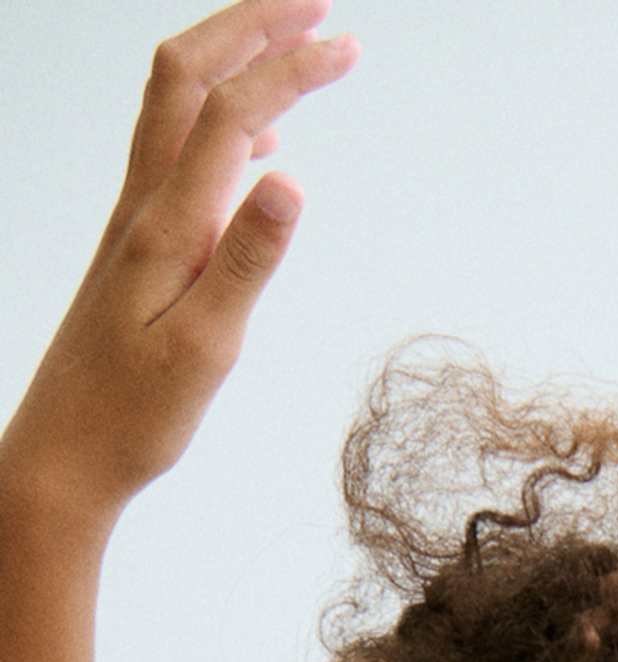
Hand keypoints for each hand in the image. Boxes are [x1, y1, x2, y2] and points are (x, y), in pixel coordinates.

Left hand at [0, 0, 359, 534]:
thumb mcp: (204, 347)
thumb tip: (290, 180)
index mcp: (166, 225)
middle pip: (189, 75)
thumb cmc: (133, 416)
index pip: (233, 114)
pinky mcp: (139, 244)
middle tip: (317, 5)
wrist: (64, 454)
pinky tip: (258, 142)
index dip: (289, 66)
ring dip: (230, 57)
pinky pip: (176, 150)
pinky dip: (221, 119)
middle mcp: (144, 205)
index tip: (347, 43)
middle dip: (252, 26)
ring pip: (176, 103)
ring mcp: (137, 220)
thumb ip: (247, 261)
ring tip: (290, 41)